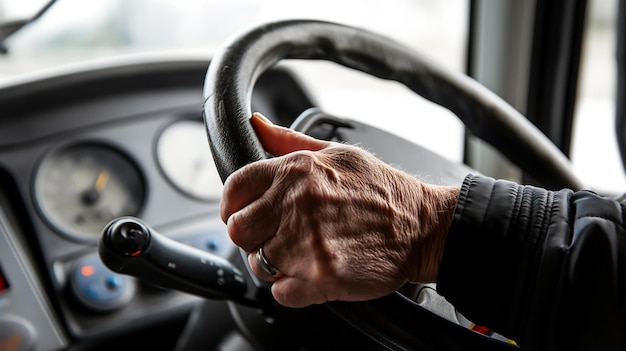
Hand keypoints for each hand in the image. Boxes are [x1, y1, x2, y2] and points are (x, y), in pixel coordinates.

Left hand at [220, 112, 458, 307]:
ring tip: (303, 255)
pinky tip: (313, 274)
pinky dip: (293, 289)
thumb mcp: (337, 153)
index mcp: (296, 171)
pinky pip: (281, 293)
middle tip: (275, 238)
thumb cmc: (381, 191)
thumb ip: (289, 141)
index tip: (244, 214)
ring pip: (259, 264)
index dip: (234, 206)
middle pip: (239, 231)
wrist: (423, 226)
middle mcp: (296, 204)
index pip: (235, 188)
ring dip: (276, 265)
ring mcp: (307, 243)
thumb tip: (256, 123)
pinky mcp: (322, 277)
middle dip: (253, 238)